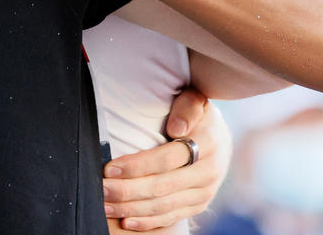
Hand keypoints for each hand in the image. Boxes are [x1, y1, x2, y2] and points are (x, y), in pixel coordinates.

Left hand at [102, 87, 231, 230]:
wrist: (221, 137)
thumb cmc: (196, 114)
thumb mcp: (195, 100)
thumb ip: (188, 107)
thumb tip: (176, 127)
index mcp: (208, 143)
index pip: (167, 159)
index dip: (137, 166)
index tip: (110, 169)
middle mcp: (209, 171)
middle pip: (162, 187)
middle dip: (128, 191)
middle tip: (101, 189)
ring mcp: (205, 192)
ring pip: (165, 206)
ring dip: (132, 209)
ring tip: (106, 206)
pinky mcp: (199, 205)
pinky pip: (172, 217)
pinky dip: (148, 222)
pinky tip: (127, 221)